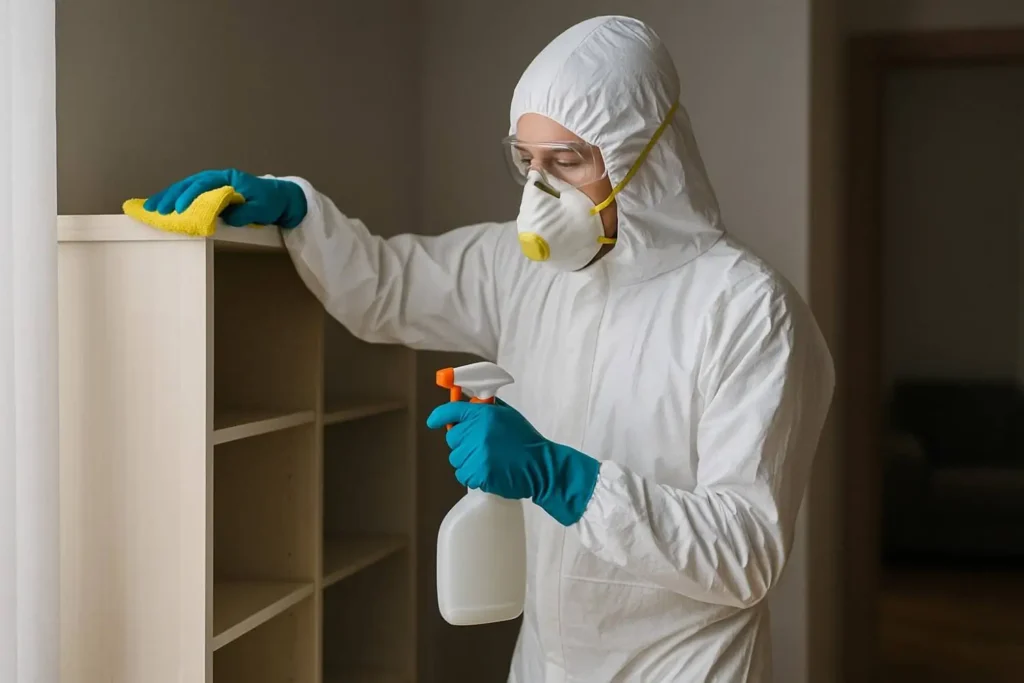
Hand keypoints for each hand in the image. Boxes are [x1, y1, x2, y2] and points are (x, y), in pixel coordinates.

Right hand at [143, 169, 307, 227]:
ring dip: (168, 196)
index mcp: (230, 179)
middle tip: (155, 209)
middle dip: (170, 196)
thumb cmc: (272, 202)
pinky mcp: (213, 192)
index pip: (204, 185)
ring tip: (150, 207)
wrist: (281, 198)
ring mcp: (215, 184)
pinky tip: (163, 205)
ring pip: (186, 187)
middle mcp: (219, 178)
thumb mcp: (262, 209)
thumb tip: (226, 218)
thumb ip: (245, 213)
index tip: (178, 208)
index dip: (189, 196)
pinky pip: (191, 192)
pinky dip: (176, 198)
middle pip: (189, 183)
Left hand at [426, 399, 600, 525]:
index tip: (432, 422)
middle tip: (482, 448)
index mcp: (484, 414)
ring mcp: (477, 453)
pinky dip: (473, 476)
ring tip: (489, 461)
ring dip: (468, 462)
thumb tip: (467, 402)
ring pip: (456, 459)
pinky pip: (463, 475)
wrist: (542, 466)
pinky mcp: (479, 473)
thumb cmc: (526, 441)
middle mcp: (477, 432)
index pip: (451, 411)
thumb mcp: (508, 415)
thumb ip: (486, 409)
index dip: (439, 416)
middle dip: (463, 444)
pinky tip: (489, 473)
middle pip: (452, 439)